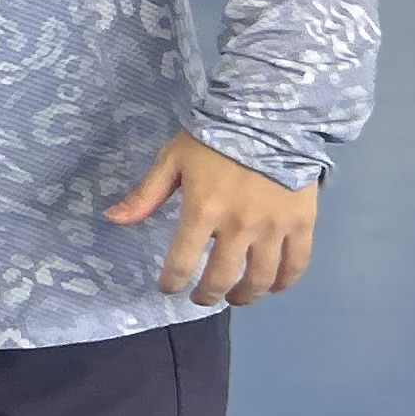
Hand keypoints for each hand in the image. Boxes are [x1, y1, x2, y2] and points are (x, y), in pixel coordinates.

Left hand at [107, 132, 318, 305]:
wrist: (269, 117)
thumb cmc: (215, 138)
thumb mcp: (172, 160)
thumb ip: (145, 194)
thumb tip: (113, 218)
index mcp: (202, 211)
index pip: (181, 261)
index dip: (172, 281)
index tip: (168, 288)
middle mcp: (238, 226)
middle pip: (221, 277)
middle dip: (207, 295)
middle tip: (202, 297)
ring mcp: (273, 227)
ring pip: (260, 277)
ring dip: (245, 295)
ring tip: (235, 296)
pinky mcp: (301, 223)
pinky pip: (296, 263)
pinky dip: (284, 281)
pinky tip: (273, 286)